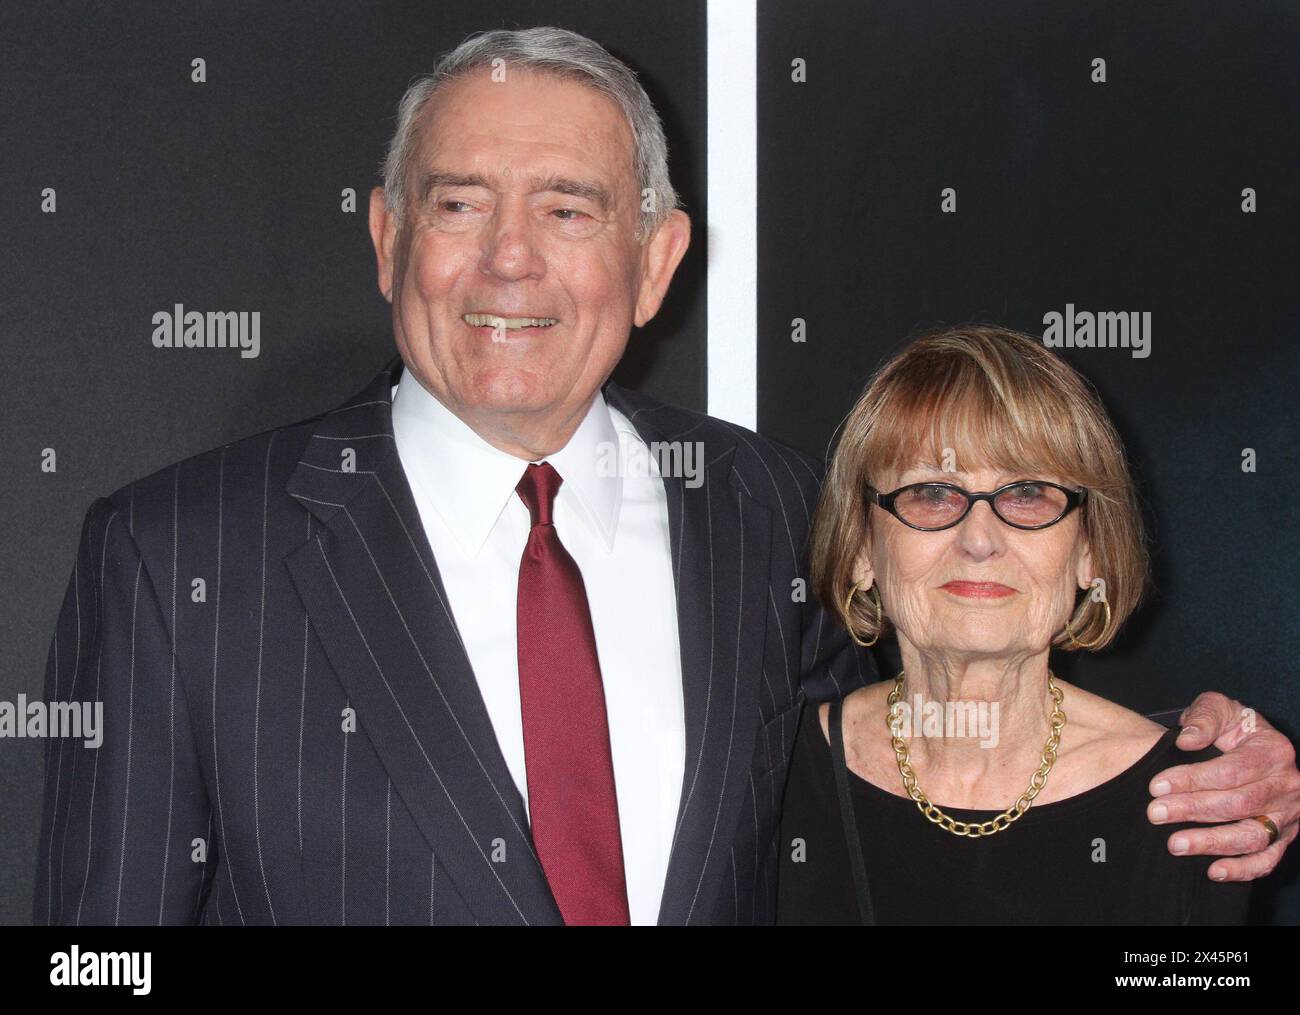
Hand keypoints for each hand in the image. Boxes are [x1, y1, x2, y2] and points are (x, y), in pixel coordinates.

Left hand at [1147, 691, 1299, 881]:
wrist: (1255, 744)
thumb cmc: (1233, 726)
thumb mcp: (1219, 708)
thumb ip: (1204, 718)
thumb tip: (1187, 741)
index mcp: (1273, 751)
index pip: (1231, 771)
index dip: (1192, 780)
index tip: (1156, 786)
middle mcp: (1287, 785)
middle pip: (1238, 804)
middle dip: (1192, 810)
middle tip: (1155, 813)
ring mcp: (1289, 814)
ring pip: (1253, 836)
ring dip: (1211, 843)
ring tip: (1175, 843)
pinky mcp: (1284, 836)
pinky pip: (1268, 859)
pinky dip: (1242, 869)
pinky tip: (1213, 871)